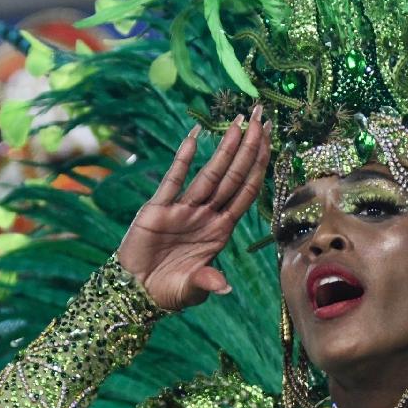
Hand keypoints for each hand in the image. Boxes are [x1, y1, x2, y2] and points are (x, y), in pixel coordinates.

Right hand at [115, 107, 271, 312]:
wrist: (136, 290)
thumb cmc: (169, 290)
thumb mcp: (192, 289)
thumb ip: (208, 282)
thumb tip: (225, 288)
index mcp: (221, 231)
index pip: (246, 193)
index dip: (258, 168)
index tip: (271, 142)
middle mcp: (206, 215)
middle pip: (233, 176)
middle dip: (249, 147)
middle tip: (262, 117)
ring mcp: (183, 210)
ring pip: (210, 174)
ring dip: (225, 148)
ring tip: (239, 121)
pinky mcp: (158, 209)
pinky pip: (173, 180)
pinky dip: (183, 158)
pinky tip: (195, 136)